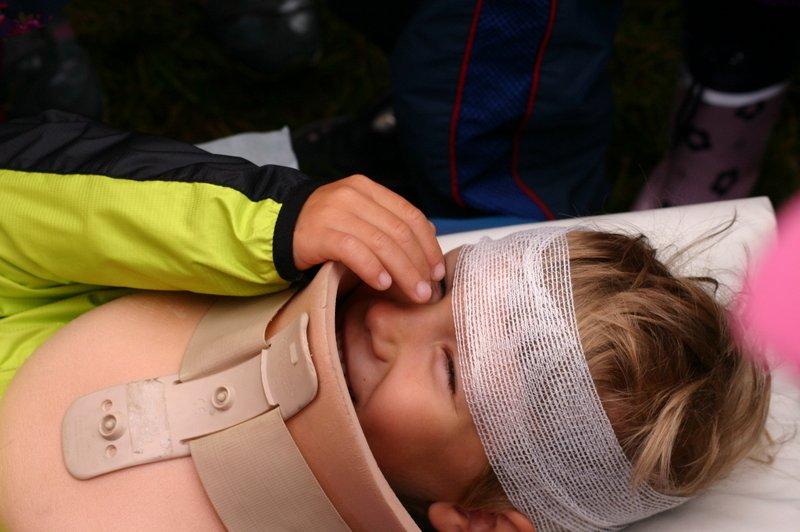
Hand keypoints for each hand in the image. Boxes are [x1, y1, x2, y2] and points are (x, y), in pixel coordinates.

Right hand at [293, 175, 444, 302]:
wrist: (275, 227)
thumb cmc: (323, 227)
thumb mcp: (357, 216)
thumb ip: (387, 222)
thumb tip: (429, 237)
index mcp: (367, 189)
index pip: (409, 215)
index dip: (428, 245)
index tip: (437, 270)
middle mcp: (353, 196)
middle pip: (399, 231)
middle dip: (419, 264)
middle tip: (428, 290)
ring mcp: (335, 212)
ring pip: (382, 243)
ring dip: (403, 272)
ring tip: (414, 293)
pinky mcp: (319, 233)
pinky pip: (354, 252)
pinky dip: (373, 269)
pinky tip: (383, 285)